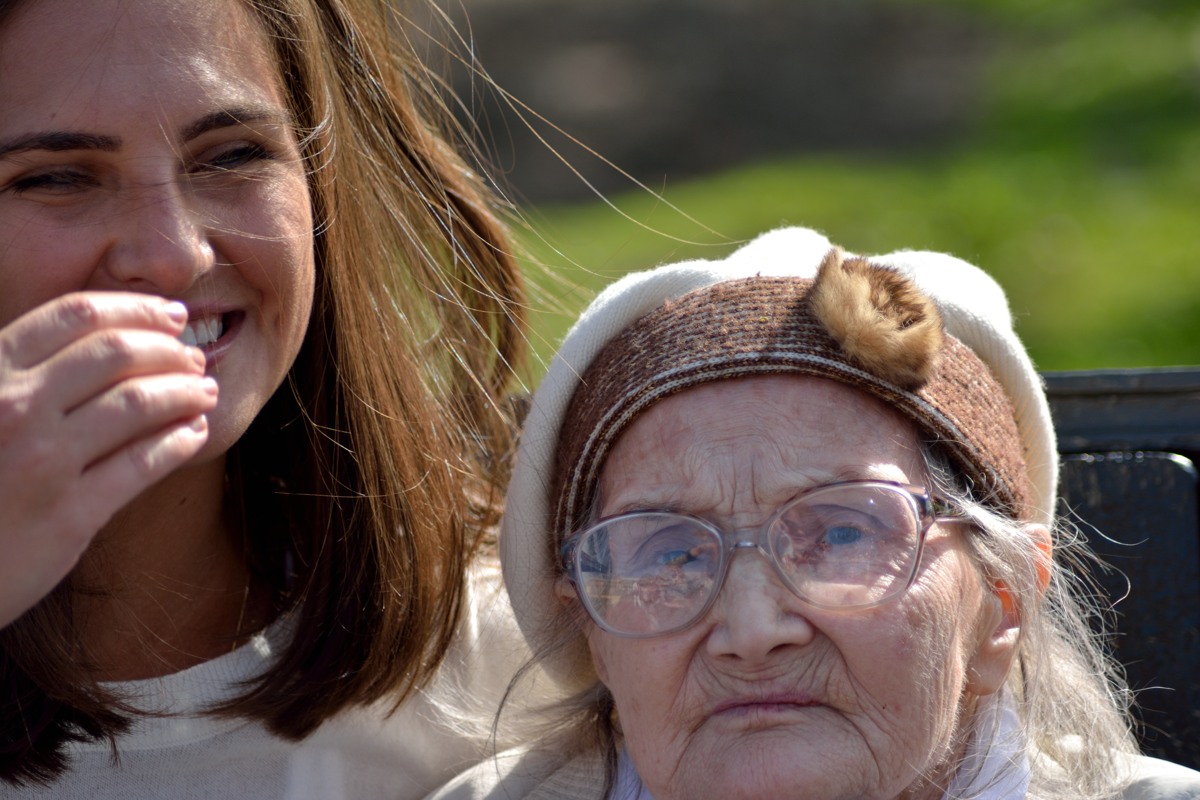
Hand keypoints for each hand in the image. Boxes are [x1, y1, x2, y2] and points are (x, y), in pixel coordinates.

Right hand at [0, 292, 216, 626]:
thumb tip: (100, 341)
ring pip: (138, 403)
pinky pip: (143, 464)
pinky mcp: (69, 516)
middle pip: (117, 353)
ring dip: (184, 391)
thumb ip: (20, 375)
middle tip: (194, 356)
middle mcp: (13, 408)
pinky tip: (195, 433)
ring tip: (205, 391)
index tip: (170, 314)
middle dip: (169, 349)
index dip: (135, 309)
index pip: (76, 315)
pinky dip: (180, 441)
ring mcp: (42, 462)